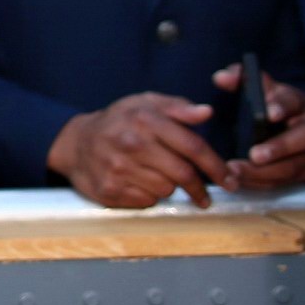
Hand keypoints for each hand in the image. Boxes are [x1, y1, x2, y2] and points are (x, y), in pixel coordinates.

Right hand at [47, 92, 227, 208]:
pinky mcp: (110, 190)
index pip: (192, 146)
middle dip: (200, 187)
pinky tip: (140, 183)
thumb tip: (206, 112)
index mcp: (145, 119)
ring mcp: (119, 169)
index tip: (229, 179)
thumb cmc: (117, 121)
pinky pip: (146, 201)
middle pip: (183, 174)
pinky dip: (150, 196)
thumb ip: (178, 107)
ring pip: (166, 190)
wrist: (75, 142)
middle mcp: (131, 143)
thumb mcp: (145, 103)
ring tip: (158, 176)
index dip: (216, 166)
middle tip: (205, 194)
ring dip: (170, 187)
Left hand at [212, 64, 304, 190]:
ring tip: (237, 172)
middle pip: (302, 139)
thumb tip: (221, 78)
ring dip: (266, 172)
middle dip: (278, 148)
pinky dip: (264, 183)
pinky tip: (242, 182)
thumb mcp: (257, 86)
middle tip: (254, 155)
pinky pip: (286, 182)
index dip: (281, 107)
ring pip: (294, 166)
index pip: (293, 102)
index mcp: (298, 103)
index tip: (268, 113)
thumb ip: (239, 78)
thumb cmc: (269, 103)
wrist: (289, 125)